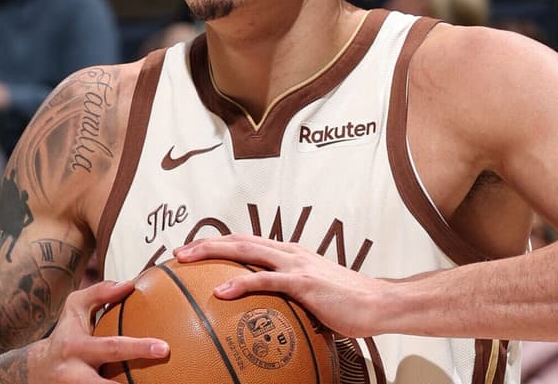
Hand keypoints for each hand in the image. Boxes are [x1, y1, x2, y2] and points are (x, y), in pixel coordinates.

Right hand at [28, 280, 168, 382]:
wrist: (34, 370)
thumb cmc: (65, 335)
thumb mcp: (74, 309)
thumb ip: (100, 293)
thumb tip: (130, 284)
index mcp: (76, 347)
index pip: (112, 347)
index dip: (138, 348)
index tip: (164, 348)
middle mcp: (73, 374)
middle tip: (159, 375)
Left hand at [173, 235, 392, 338]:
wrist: (378, 303)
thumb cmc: (349, 303)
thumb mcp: (313, 297)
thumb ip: (290, 299)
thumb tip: (270, 317)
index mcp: (291, 255)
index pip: (248, 243)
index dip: (220, 244)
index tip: (195, 251)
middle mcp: (290, 253)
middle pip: (240, 241)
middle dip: (206, 243)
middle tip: (178, 252)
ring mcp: (296, 265)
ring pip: (247, 251)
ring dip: (213, 252)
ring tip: (187, 259)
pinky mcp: (303, 283)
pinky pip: (265, 280)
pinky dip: (240, 283)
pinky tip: (220, 291)